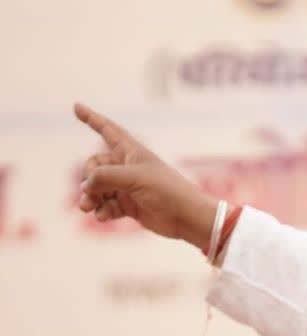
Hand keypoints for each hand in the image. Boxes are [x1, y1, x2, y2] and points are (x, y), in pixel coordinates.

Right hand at [74, 103, 218, 250]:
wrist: (188, 217)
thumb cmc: (167, 191)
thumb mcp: (134, 178)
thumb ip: (104, 177)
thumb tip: (85, 186)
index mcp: (132, 152)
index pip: (108, 130)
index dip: (92, 118)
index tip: (77, 106)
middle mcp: (128, 167)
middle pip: (94, 165)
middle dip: (88, 179)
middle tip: (89, 192)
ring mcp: (128, 187)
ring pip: (98, 188)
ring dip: (90, 197)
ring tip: (86, 207)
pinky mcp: (130, 206)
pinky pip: (106, 205)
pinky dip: (102, 210)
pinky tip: (102, 217)